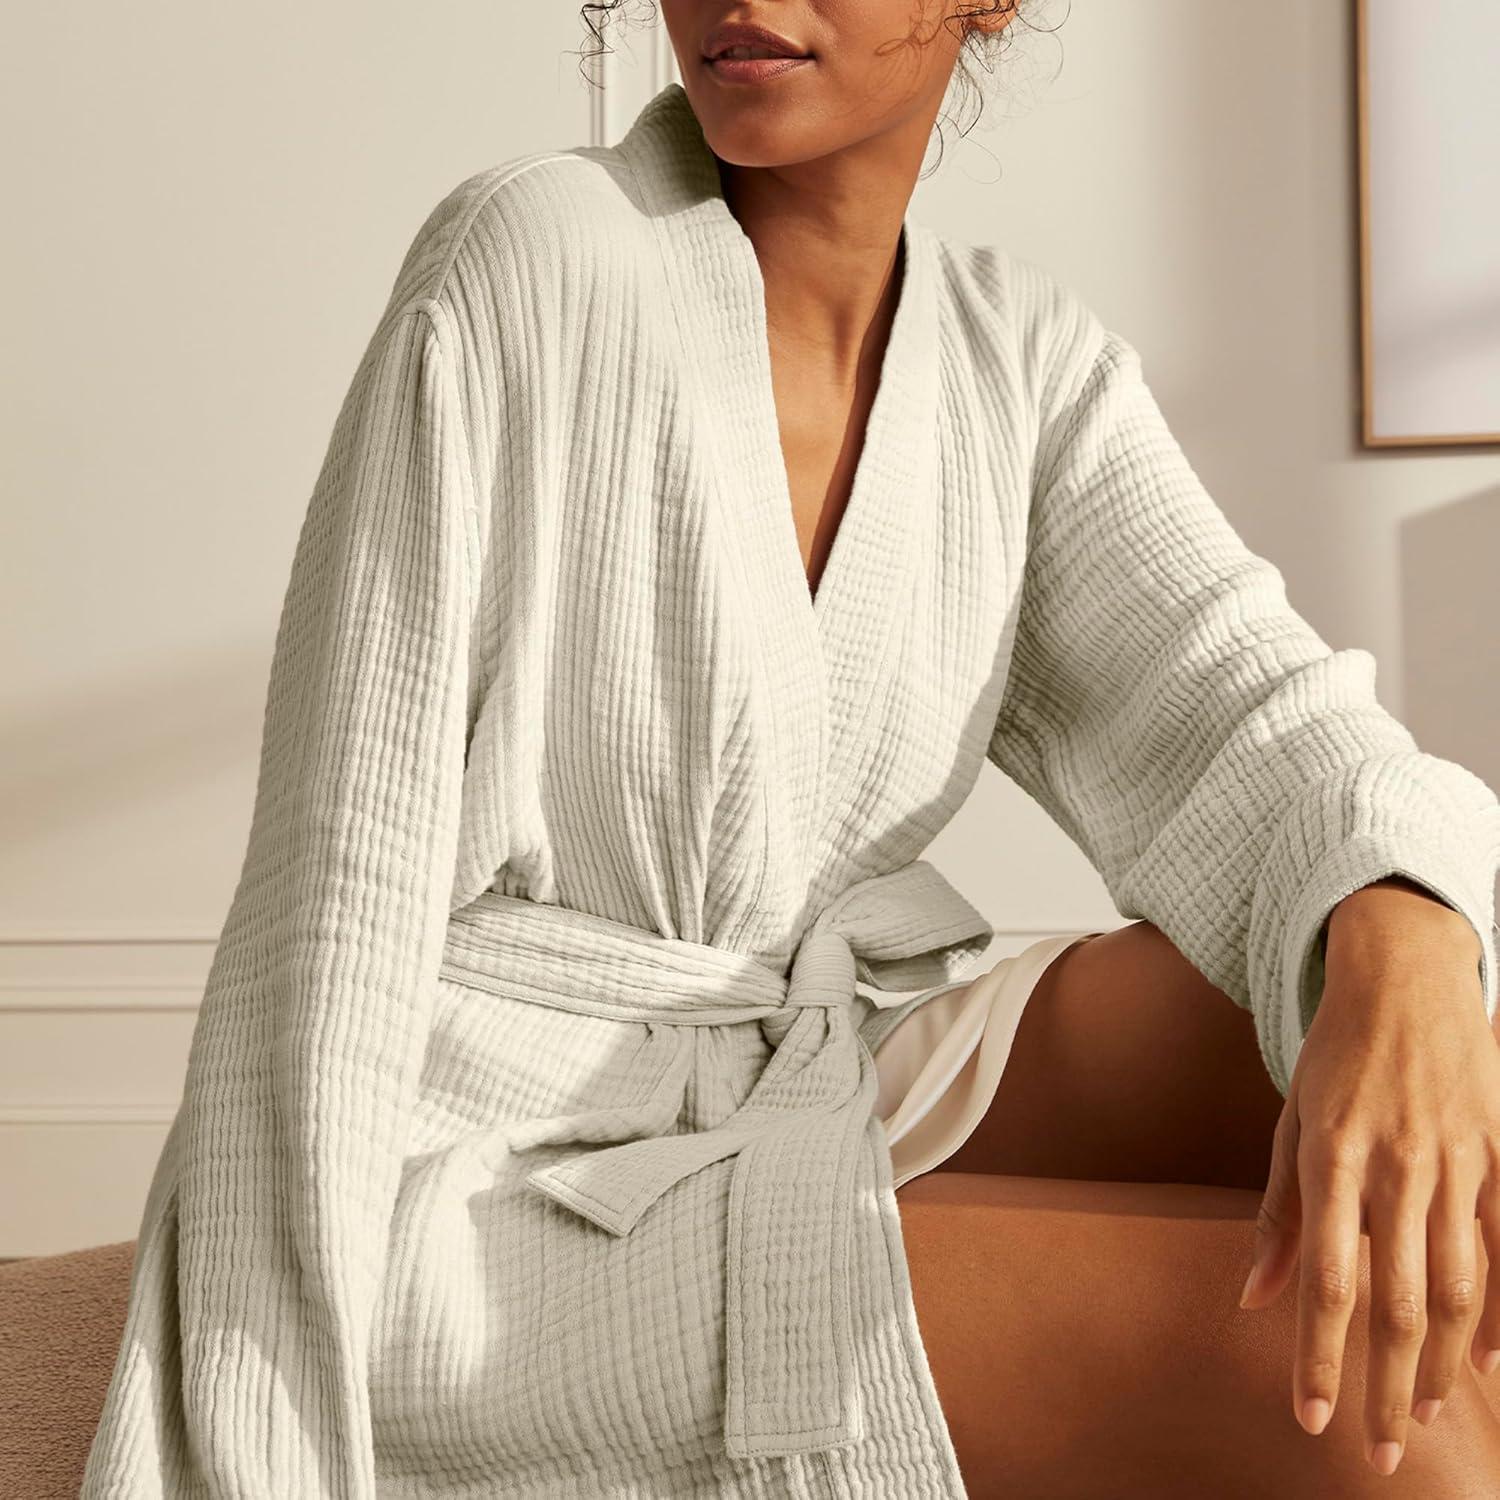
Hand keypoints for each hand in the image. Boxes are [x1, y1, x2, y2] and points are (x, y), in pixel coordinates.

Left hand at [1236, 879, 1499, 1475]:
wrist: (1403, 977)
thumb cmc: (1335, 1056)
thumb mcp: (1290, 1122)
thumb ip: (1277, 1214)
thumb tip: (1253, 1299)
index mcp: (1332, 1157)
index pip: (1326, 1281)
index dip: (1318, 1357)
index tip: (1310, 1418)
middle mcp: (1396, 1165)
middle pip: (1398, 1303)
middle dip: (1387, 1387)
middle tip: (1378, 1450)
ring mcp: (1456, 1160)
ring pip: (1459, 1287)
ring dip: (1444, 1364)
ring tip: (1426, 1413)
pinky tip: (1489, 1359)